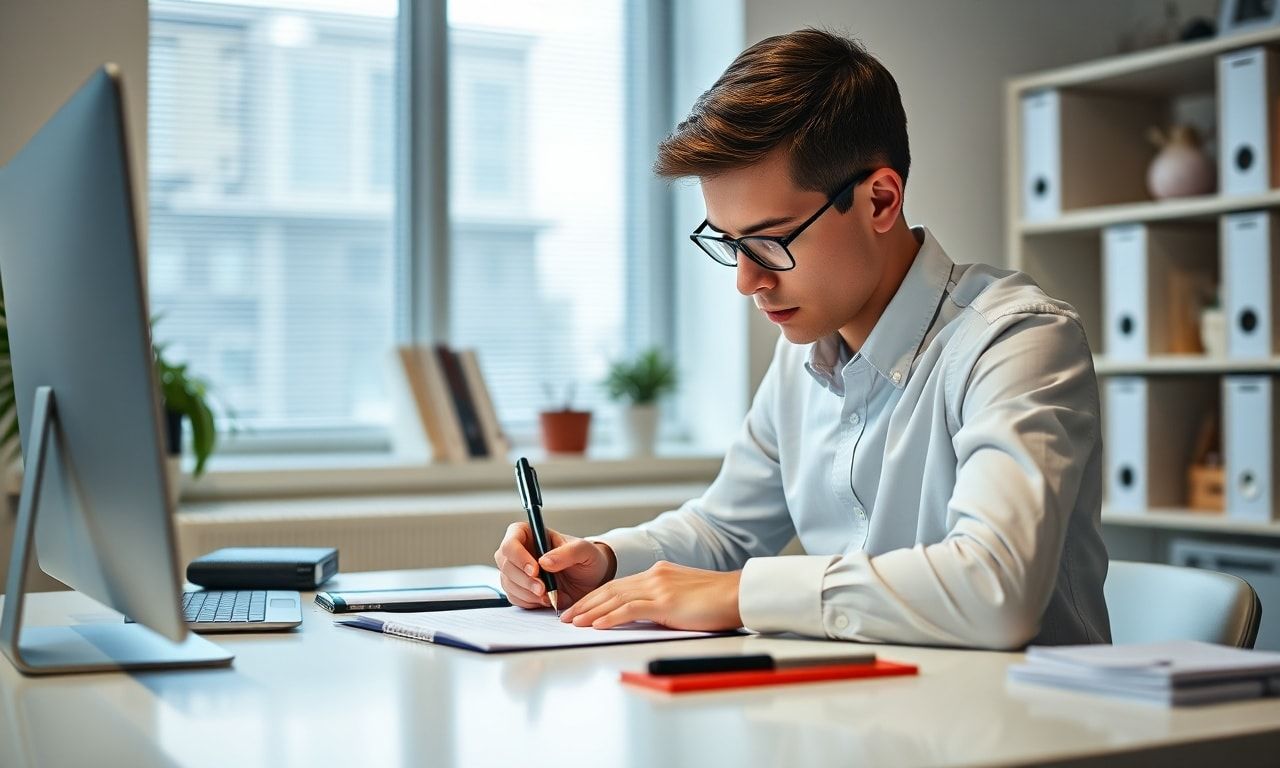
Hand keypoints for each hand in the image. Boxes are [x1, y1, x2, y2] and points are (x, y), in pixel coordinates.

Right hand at [493, 523, 615, 608]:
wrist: (591, 579)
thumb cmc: (587, 558)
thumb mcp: (584, 551)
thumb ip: (567, 553)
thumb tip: (544, 561)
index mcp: (530, 533)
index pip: (511, 541)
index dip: (519, 556)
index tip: (535, 570)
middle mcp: (519, 551)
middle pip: (505, 564)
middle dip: (524, 579)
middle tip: (543, 589)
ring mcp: (517, 570)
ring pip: (507, 582)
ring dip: (527, 593)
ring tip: (549, 595)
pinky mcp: (519, 588)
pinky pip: (514, 597)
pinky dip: (528, 602)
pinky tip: (545, 599)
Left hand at [559, 561, 742, 630]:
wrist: (739, 594)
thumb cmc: (717, 600)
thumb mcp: (683, 596)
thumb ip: (661, 601)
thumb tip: (644, 615)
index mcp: (658, 574)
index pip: (618, 585)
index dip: (595, 597)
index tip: (579, 609)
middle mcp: (654, 576)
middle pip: (610, 590)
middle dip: (585, 604)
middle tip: (565, 616)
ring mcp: (659, 588)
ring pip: (615, 598)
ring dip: (590, 612)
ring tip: (572, 622)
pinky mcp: (666, 602)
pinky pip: (630, 610)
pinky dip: (609, 617)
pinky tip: (596, 624)